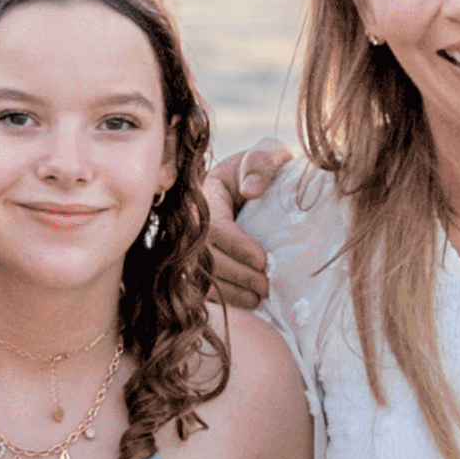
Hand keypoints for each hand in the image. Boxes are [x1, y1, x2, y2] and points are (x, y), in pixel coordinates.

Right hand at [203, 142, 295, 311]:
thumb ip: (261, 163)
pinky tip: (247, 302)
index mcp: (206, 193)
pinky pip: (200, 289)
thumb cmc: (268, 170)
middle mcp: (192, 221)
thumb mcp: (269, 156)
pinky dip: (224, 299)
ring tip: (259, 297)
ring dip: (230, 291)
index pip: (213, 225)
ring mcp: (190, 244)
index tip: (262, 260)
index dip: (235, 245)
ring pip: (198, 276)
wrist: (266, 185)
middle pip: (204, 255)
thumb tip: (250, 191)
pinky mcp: (195, 265)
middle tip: (265, 285)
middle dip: (236, 274)